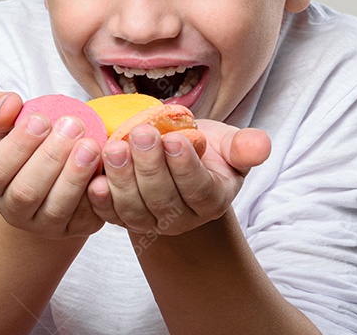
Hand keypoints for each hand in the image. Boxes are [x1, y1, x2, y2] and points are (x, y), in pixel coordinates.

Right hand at [0, 91, 104, 239]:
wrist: (49, 183)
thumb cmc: (27, 149)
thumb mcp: (5, 129)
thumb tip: (10, 102)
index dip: (18, 145)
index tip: (40, 119)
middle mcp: (13, 210)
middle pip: (26, 192)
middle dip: (51, 157)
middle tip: (73, 125)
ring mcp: (44, 225)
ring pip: (56, 209)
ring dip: (74, 176)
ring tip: (90, 146)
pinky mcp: (74, 229)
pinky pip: (85, 217)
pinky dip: (96, 194)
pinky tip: (105, 168)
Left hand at [86, 119, 270, 235]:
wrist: (172, 159)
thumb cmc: (202, 148)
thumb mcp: (226, 143)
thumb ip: (244, 146)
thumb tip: (262, 144)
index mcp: (211, 200)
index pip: (198, 189)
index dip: (185, 166)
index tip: (173, 139)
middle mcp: (180, 218)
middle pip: (163, 199)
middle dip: (150, 166)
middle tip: (139, 134)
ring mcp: (149, 222)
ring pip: (134, 210)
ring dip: (122, 180)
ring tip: (114, 148)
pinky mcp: (122, 219)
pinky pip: (110, 216)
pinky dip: (101, 201)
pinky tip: (94, 181)